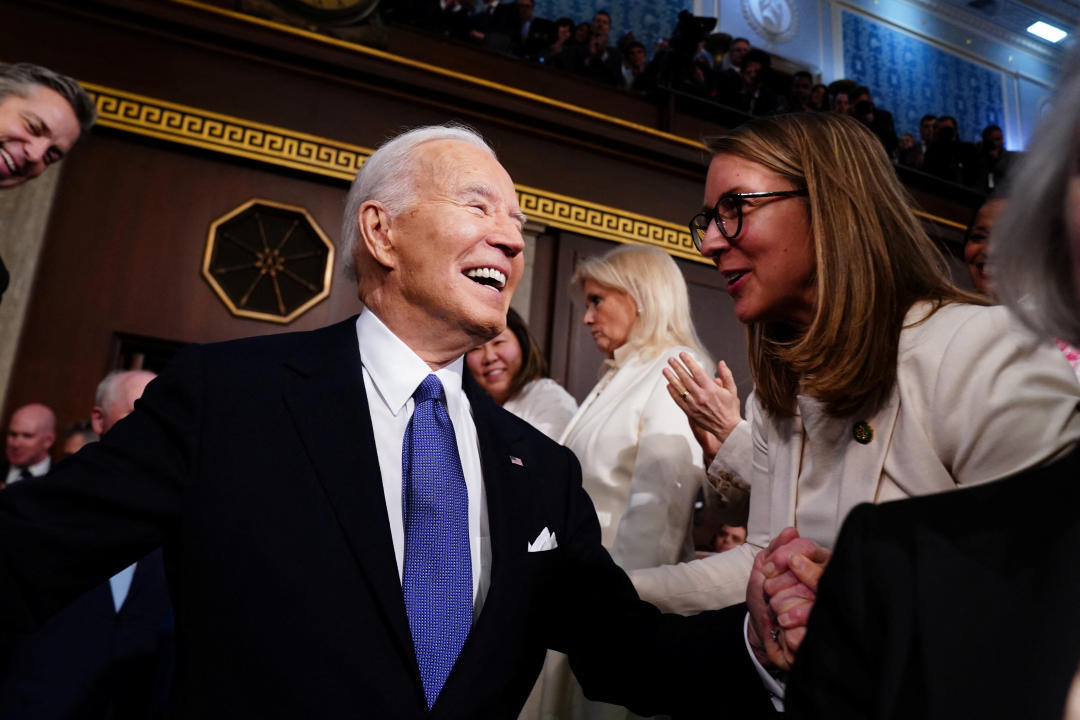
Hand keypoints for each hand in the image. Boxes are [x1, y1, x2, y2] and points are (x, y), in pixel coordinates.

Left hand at [664, 354, 740, 463]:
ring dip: (671, 378)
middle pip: (685, 378)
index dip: (689, 361)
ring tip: (665, 370)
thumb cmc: (731, 409)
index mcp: (711, 389)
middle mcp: (701, 396)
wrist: (727, 429)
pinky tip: (668, 385)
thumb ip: (726, 375)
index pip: (697, 371)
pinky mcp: (690, 412)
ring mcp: (694, 404)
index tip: (682, 354)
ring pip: (679, 389)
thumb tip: (721, 362)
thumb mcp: (732, 390)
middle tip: (670, 359)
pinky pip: (678, 400)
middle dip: (677, 367)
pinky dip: (672, 392)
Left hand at [761, 538, 830, 662]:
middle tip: (769, 591)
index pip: (808, 548)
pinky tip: (784, 625)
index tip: (769, 568)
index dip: (786, 555)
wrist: (761, 632)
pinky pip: (810, 622)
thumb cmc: (765, 600)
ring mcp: (829, 605)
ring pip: (809, 596)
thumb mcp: (763, 569)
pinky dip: (789, 623)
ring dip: (782, 604)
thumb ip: (776, 548)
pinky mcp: (826, 628)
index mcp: (814, 564)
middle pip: (809, 571)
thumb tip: (791, 532)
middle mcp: (826, 582)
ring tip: (776, 611)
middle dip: (780, 583)